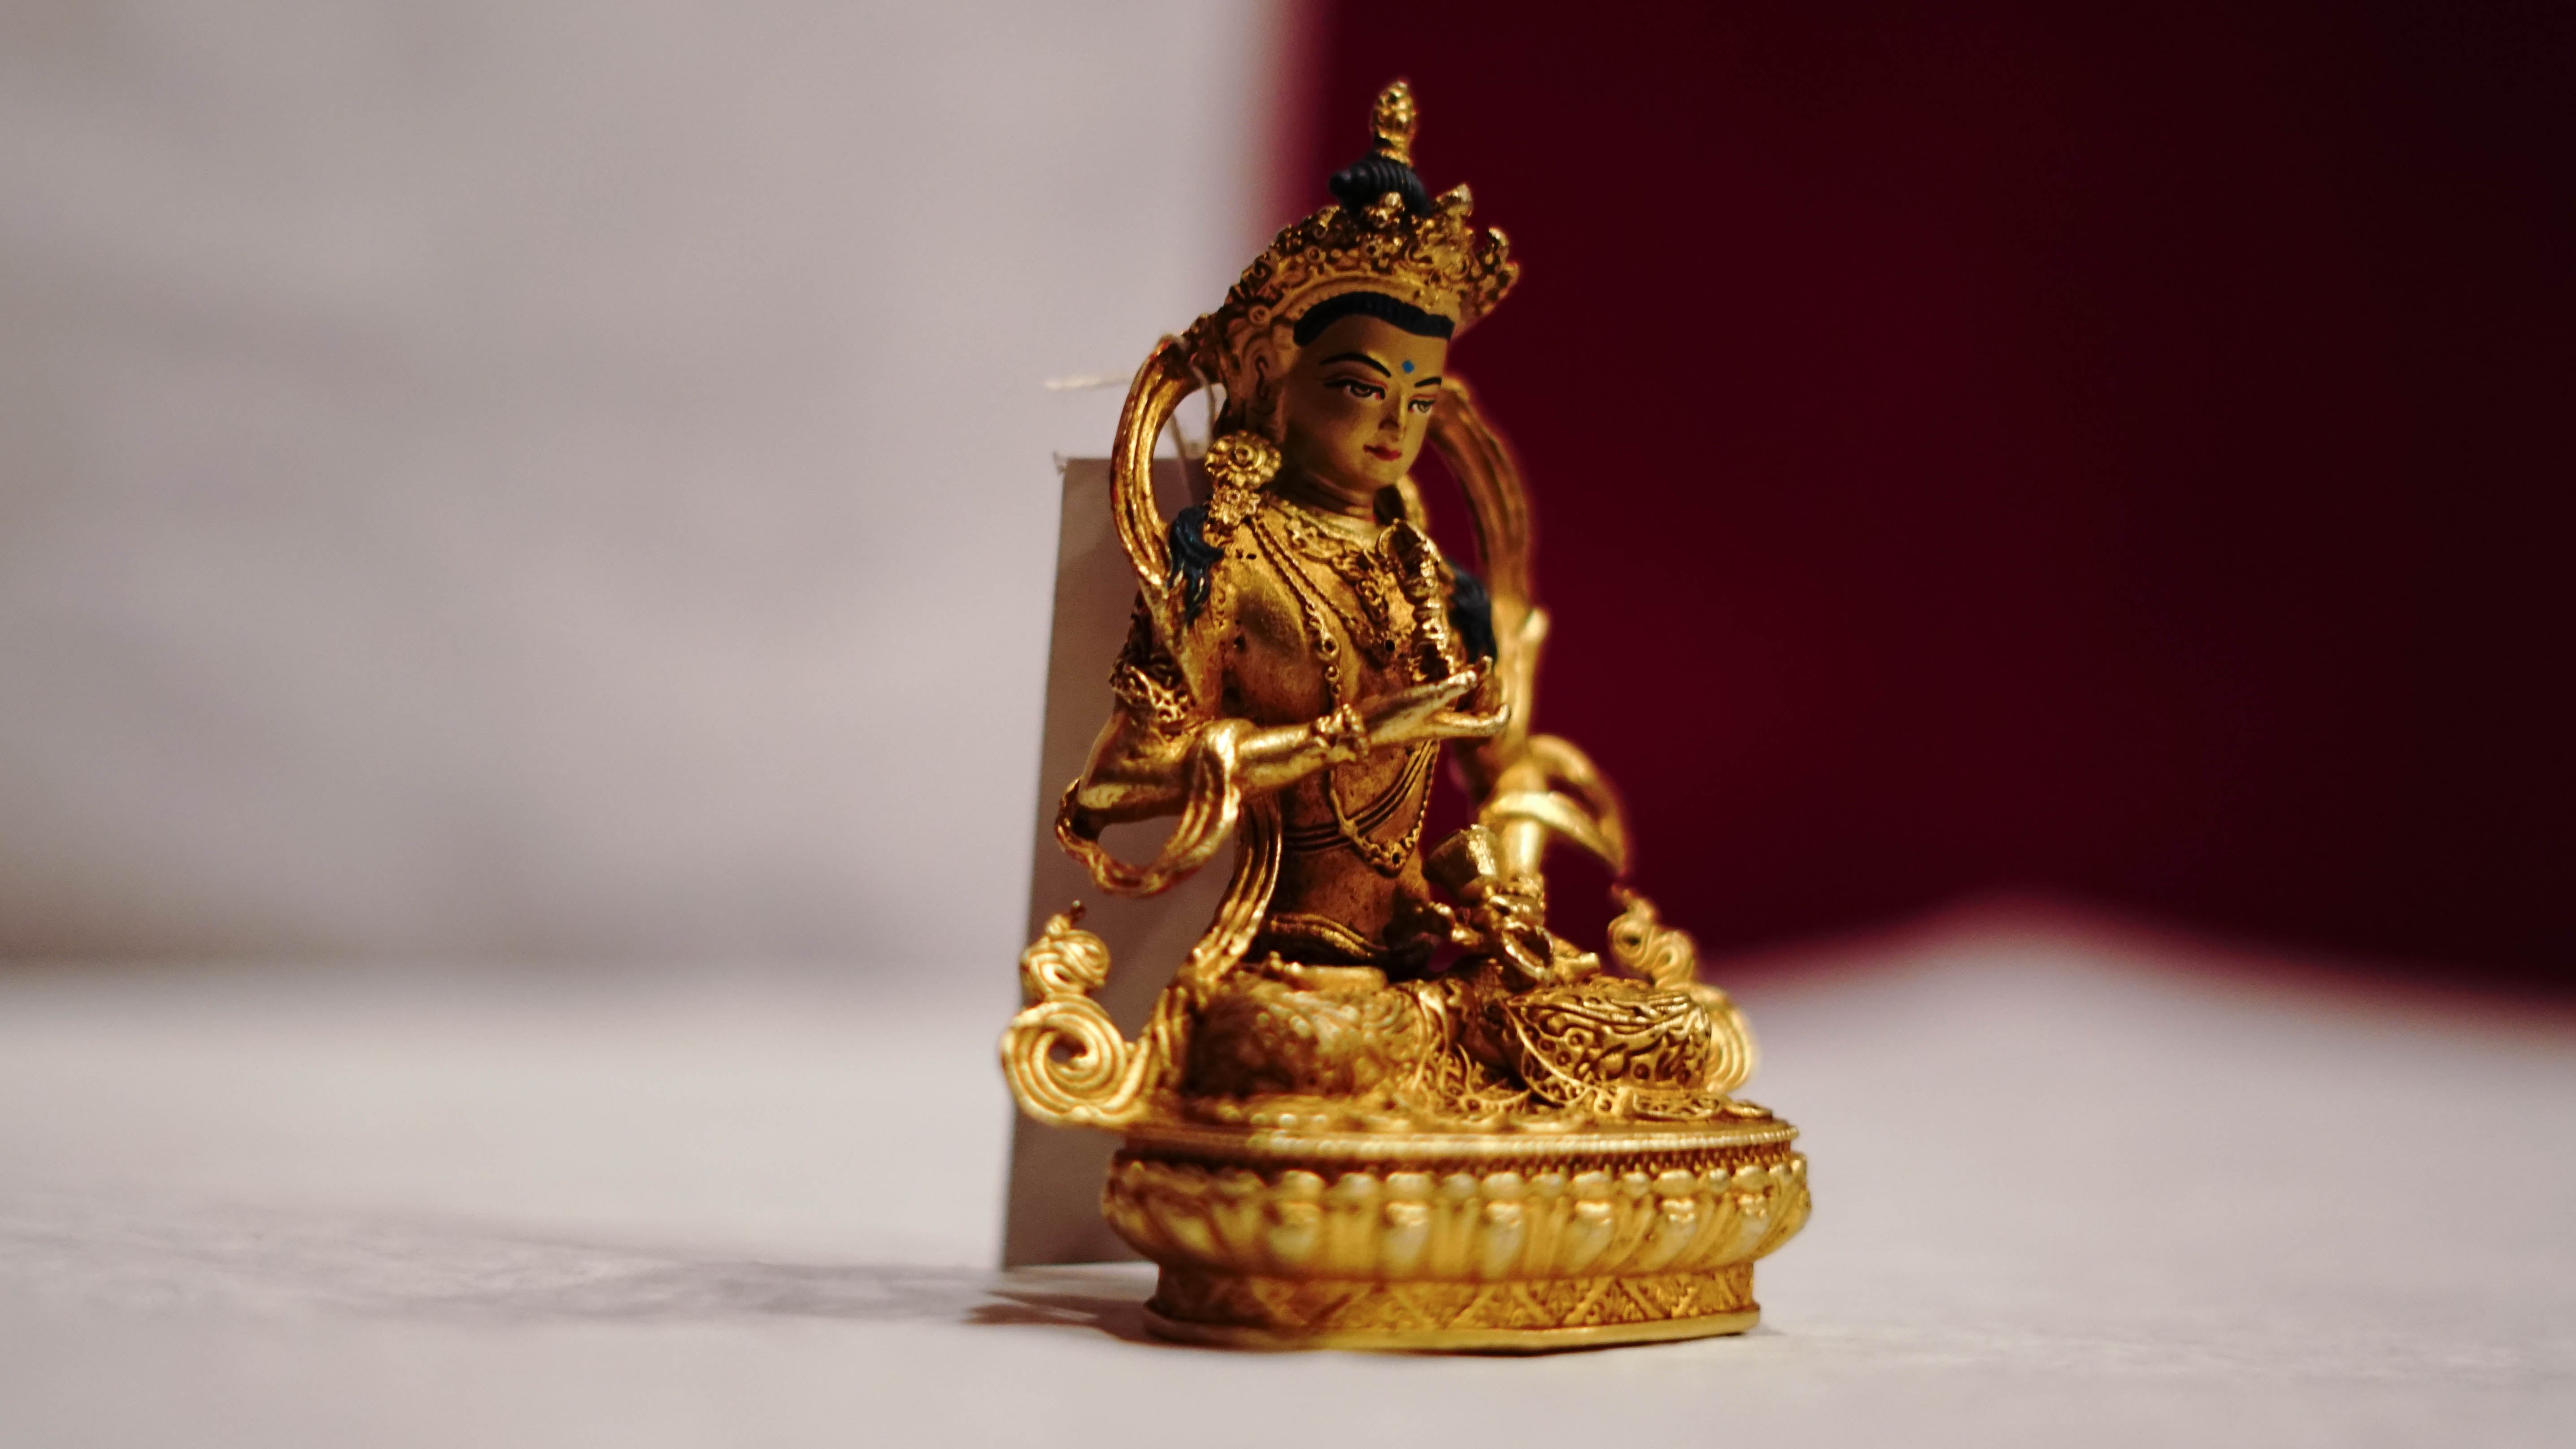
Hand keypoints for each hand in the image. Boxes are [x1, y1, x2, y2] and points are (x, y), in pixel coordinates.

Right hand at [1360, 669, 1503, 749]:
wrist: (1360, 731)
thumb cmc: (1392, 720)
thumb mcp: (1424, 700)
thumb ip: (1451, 688)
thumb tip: (1476, 677)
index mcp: (1450, 725)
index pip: (1487, 727)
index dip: (1501, 716)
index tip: (1507, 702)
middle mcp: (1442, 723)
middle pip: (1472, 709)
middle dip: (1481, 686)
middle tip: (1483, 660)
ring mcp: (1427, 718)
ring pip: (1455, 700)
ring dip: (1463, 681)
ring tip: (1466, 660)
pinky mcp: (1413, 711)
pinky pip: (1437, 696)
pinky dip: (1444, 681)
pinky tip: (1439, 666)